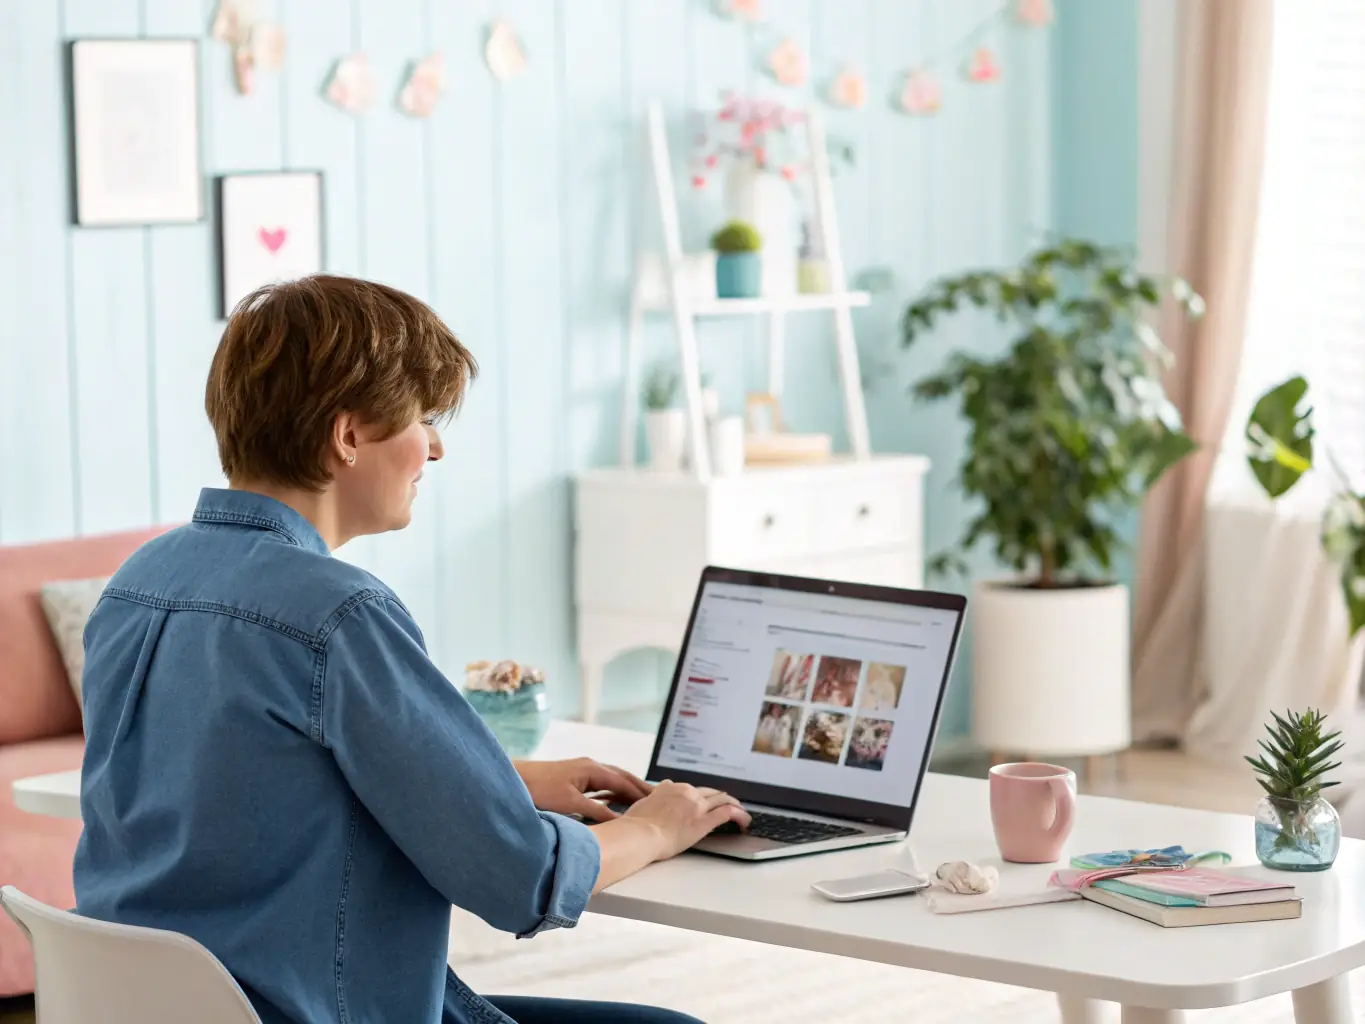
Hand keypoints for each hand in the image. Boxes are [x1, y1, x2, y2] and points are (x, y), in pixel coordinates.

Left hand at [514, 757, 650, 822]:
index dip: (641, 793)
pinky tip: (612, 799)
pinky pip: (600, 783)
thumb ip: (597, 812)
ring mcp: (580, 770)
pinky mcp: (572, 777)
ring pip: (610, 779)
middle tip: (658, 798)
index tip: (658, 803)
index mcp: (593, 769)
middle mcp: (589, 766)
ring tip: (641, 799)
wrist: (513, 780)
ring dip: (626, 788)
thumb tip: (621, 821)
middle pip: (621, 777)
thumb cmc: (539, 790)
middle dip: (639, 787)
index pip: (624, 782)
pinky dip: (611, 790)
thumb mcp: (571, 804)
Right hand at [622, 781, 750, 859]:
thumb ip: (654, 799)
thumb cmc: (637, 824)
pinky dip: (739, 815)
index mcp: (671, 788)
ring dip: (734, 804)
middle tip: (727, 804)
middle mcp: (687, 793)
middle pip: (710, 792)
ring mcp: (697, 806)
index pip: (691, 790)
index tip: (703, 802)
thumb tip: (655, 798)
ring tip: (741, 811)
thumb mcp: (643, 804)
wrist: (640, 834)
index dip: (700, 796)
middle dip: (720, 798)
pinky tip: (745, 820)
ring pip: (722, 799)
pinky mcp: (704, 821)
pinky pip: (727, 813)